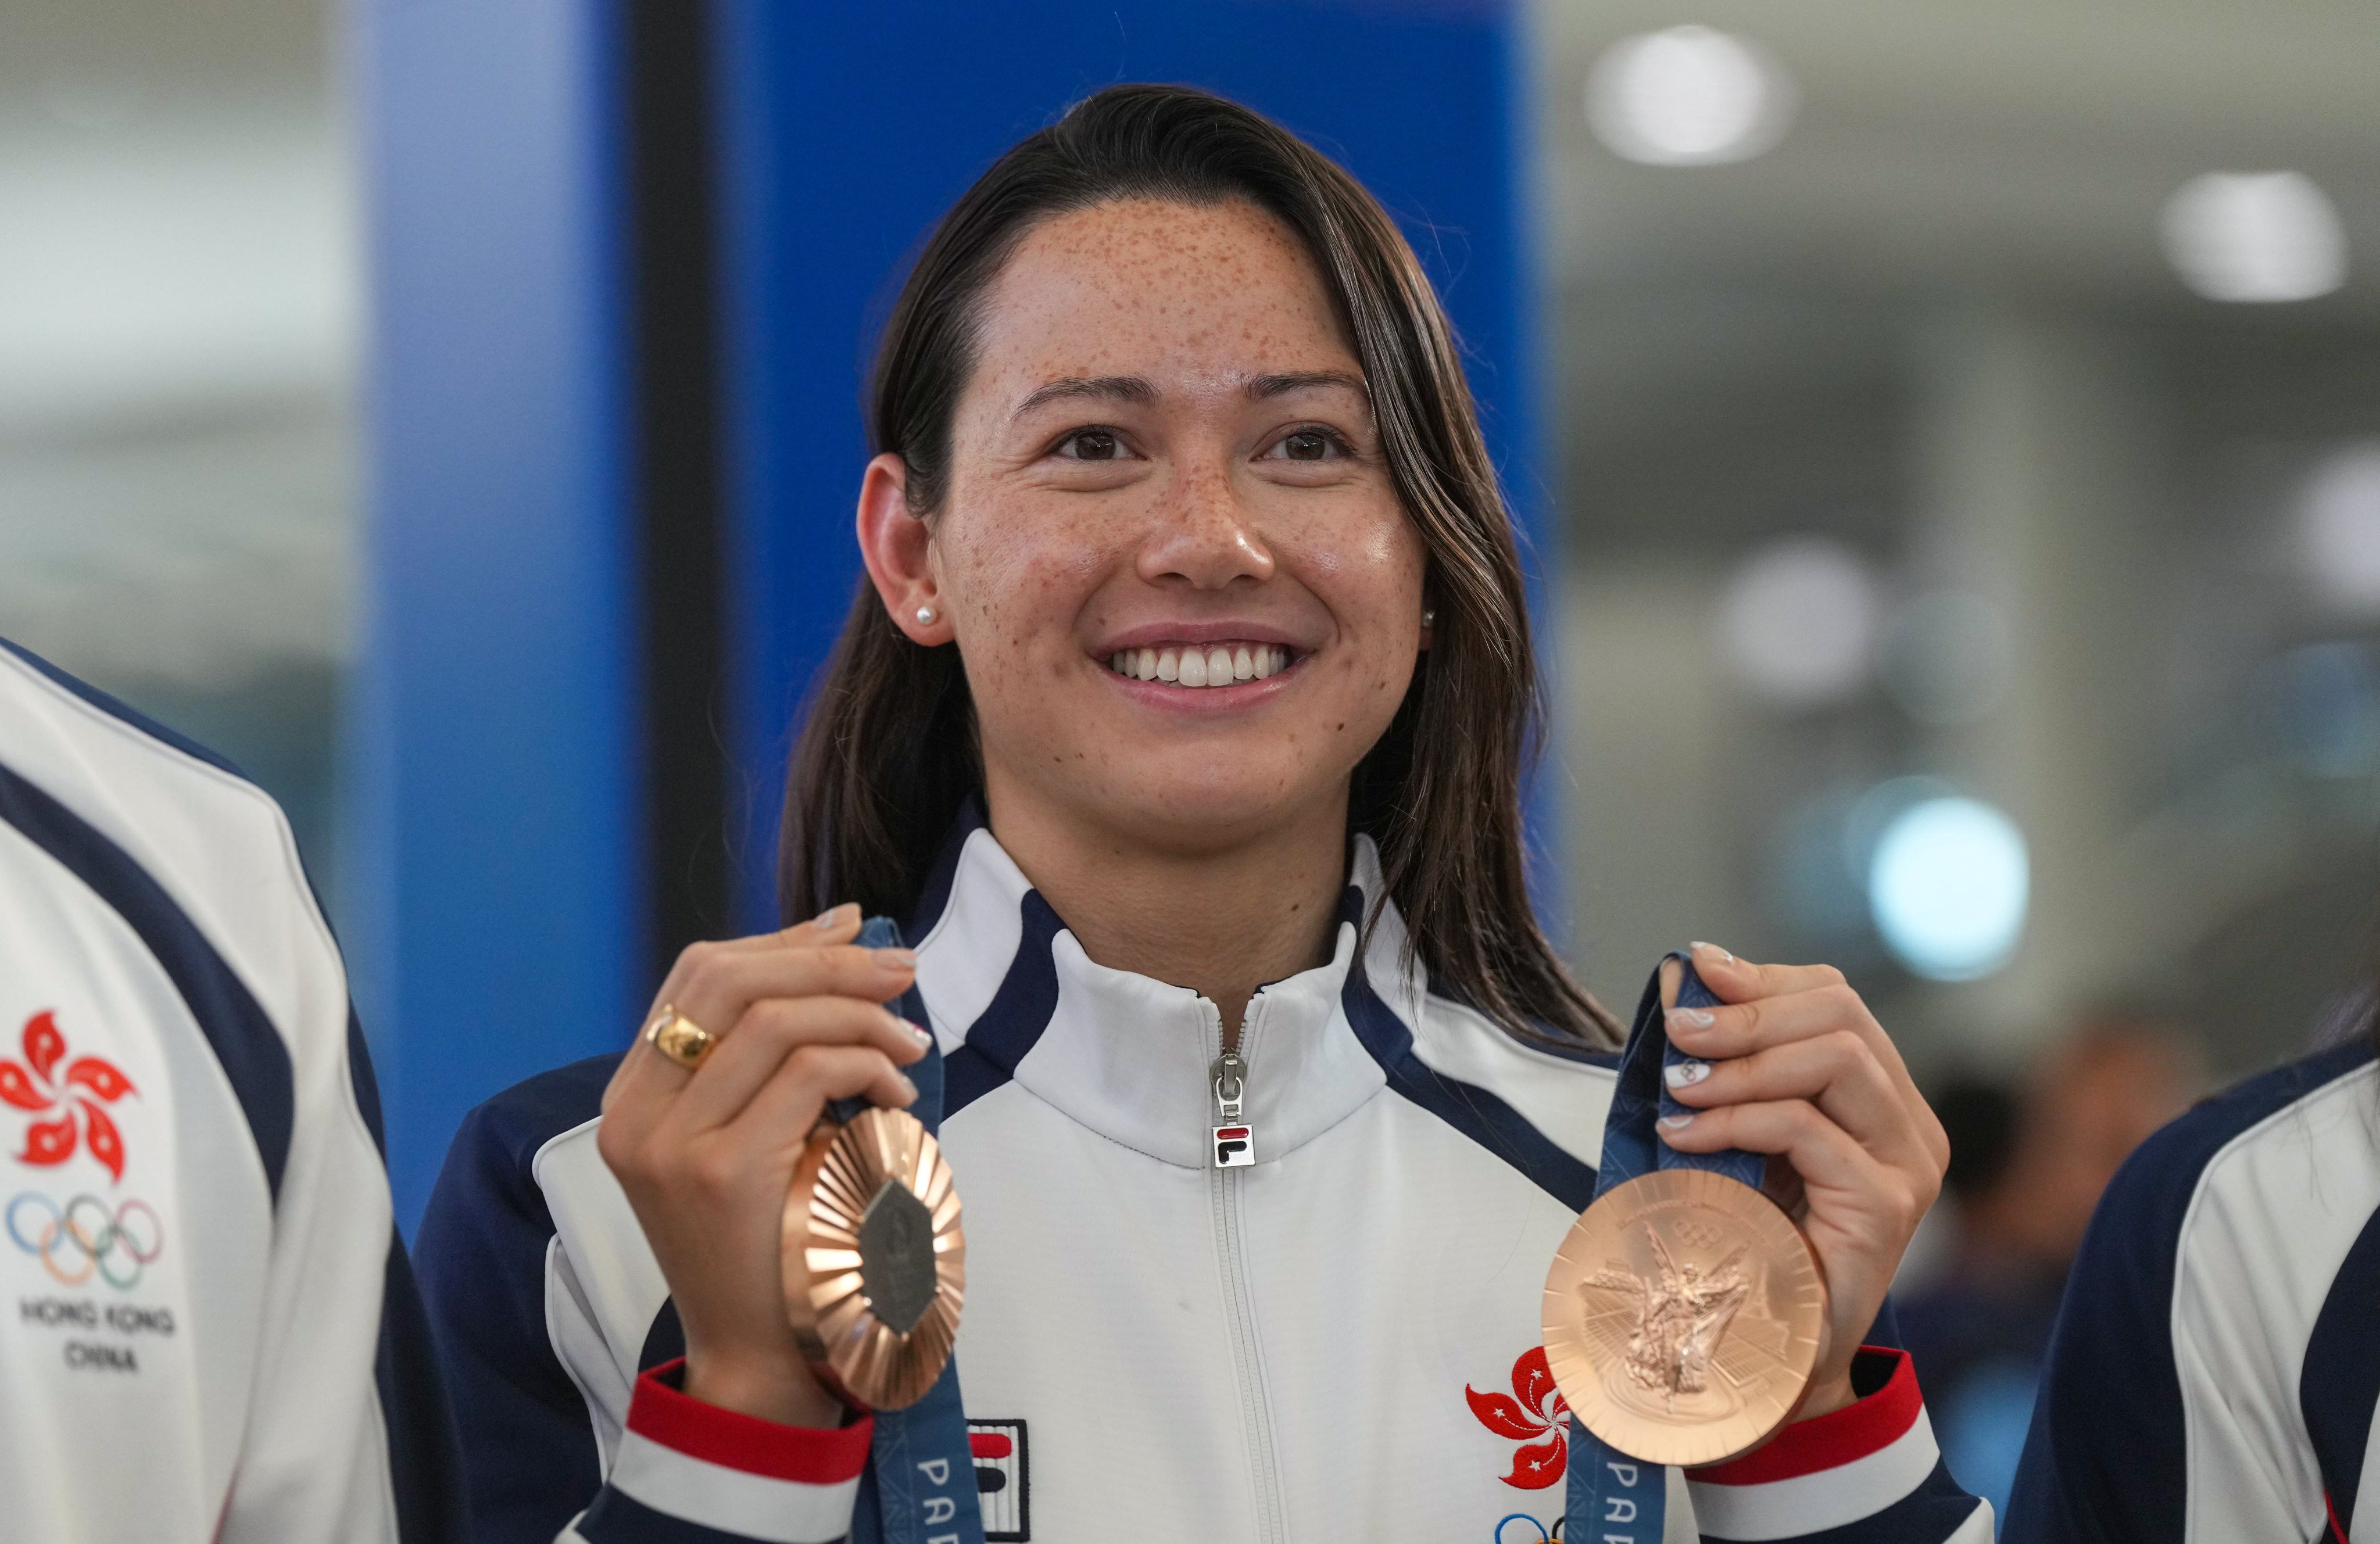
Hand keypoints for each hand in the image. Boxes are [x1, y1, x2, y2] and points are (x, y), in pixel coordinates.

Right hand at [596, 904, 930, 1426]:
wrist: (760, 1354)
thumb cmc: (774, 1236)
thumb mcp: (753, 1131)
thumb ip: (771, 1052)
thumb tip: (838, 940)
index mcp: (633, 1097)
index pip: (698, 975)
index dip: (780, 939)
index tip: (851, 929)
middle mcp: (635, 1114)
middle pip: (727, 978)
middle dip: (824, 958)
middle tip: (900, 966)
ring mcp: (671, 1144)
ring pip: (774, 1019)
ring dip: (859, 1015)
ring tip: (910, 1040)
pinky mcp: (720, 1172)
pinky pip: (807, 1074)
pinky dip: (866, 1065)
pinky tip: (897, 1092)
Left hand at [1655, 942, 1948, 1420]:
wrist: (1774, 1352)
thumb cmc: (1749, 1240)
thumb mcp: (1731, 1132)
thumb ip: (1717, 1062)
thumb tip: (1679, 975)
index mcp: (1881, 1097)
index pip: (1836, 1000)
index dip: (1763, 977)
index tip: (1694, 970)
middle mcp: (1909, 1124)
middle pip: (1842, 1014)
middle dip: (1748, 1013)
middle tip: (1677, 1033)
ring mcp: (1908, 1164)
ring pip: (1837, 1057)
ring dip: (1741, 1064)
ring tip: (1678, 1087)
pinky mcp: (1886, 1206)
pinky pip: (1810, 1129)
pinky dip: (1737, 1119)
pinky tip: (1686, 1136)